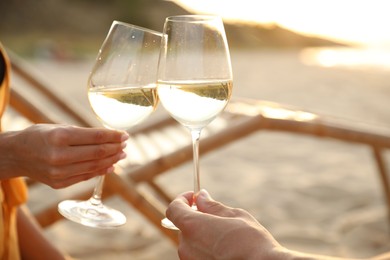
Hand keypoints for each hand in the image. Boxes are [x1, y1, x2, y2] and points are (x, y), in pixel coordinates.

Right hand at [1, 124, 127, 187]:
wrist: (16, 155)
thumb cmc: (40, 136)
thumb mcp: (59, 128)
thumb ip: (83, 135)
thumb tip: (110, 139)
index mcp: (59, 137)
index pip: (96, 137)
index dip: (114, 136)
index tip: (125, 134)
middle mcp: (59, 156)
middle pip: (98, 153)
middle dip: (116, 148)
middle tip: (125, 144)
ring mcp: (59, 172)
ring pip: (94, 166)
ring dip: (112, 160)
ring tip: (121, 154)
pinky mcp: (59, 184)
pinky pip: (86, 176)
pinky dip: (100, 171)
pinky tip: (110, 166)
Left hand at [166, 189, 284, 259]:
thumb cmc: (251, 242)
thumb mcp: (235, 216)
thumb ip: (213, 207)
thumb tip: (201, 197)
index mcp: (192, 226)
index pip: (174, 209)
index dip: (182, 200)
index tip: (194, 197)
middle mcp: (186, 246)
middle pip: (184, 227)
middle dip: (197, 219)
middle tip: (217, 218)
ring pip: (191, 244)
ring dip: (202, 236)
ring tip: (226, 237)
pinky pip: (197, 256)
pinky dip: (206, 250)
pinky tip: (225, 251)